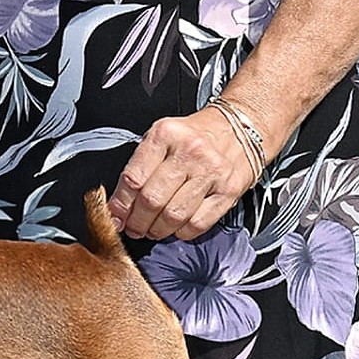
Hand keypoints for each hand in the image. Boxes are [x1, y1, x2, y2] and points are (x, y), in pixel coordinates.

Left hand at [107, 107, 260, 240]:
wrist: (241, 126)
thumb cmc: (195, 136)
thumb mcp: (161, 138)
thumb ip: (139, 169)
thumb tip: (118, 209)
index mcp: (166, 134)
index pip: (133, 179)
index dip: (120, 206)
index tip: (116, 218)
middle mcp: (189, 151)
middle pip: (152, 200)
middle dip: (137, 222)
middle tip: (134, 228)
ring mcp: (211, 171)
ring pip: (173, 215)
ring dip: (157, 230)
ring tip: (152, 230)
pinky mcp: (229, 190)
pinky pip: (197, 224)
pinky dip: (182, 232)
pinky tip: (176, 227)